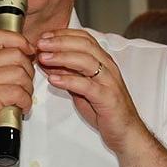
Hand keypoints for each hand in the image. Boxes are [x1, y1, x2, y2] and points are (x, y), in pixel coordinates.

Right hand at [0, 30, 35, 158]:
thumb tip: (23, 54)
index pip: (1, 36)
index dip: (21, 42)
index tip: (29, 53)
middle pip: (16, 55)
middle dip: (28, 72)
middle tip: (24, 86)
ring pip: (20, 74)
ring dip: (27, 89)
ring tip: (20, 99)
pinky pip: (19, 92)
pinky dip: (25, 102)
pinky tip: (19, 108)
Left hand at [36, 29, 147, 152]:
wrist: (126, 131)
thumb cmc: (105, 109)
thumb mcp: (82, 87)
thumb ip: (68, 73)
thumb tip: (47, 61)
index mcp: (103, 61)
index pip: (84, 38)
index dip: (63, 35)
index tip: (44, 36)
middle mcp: (108, 67)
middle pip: (84, 45)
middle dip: (59, 42)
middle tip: (40, 44)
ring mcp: (109, 82)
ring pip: (86, 61)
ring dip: (61, 57)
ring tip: (43, 58)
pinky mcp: (107, 98)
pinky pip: (87, 85)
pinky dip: (68, 80)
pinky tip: (54, 79)